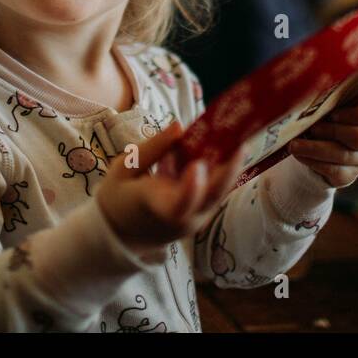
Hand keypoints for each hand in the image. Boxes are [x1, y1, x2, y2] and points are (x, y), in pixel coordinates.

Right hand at [96, 123, 245, 255]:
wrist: (120, 231)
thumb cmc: (118, 197)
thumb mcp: (123, 170)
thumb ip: (152, 149)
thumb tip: (179, 126)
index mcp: (157, 208)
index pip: (180, 204)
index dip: (192, 187)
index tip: (197, 165)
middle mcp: (182, 218)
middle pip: (212, 196)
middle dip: (229, 168)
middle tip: (240, 139)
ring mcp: (195, 218)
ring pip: (219, 192)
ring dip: (229, 164)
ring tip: (238, 135)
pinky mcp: (201, 213)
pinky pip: (214, 190)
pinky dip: (219, 168)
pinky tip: (224, 144)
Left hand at [288, 98, 357, 187]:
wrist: (318, 144)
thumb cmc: (324, 117)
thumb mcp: (329, 106)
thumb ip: (326, 100)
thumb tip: (308, 95)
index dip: (354, 115)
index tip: (333, 114)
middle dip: (333, 132)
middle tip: (312, 128)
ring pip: (342, 155)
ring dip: (315, 149)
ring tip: (294, 144)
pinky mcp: (348, 175)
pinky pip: (333, 170)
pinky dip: (313, 161)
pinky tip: (299, 154)